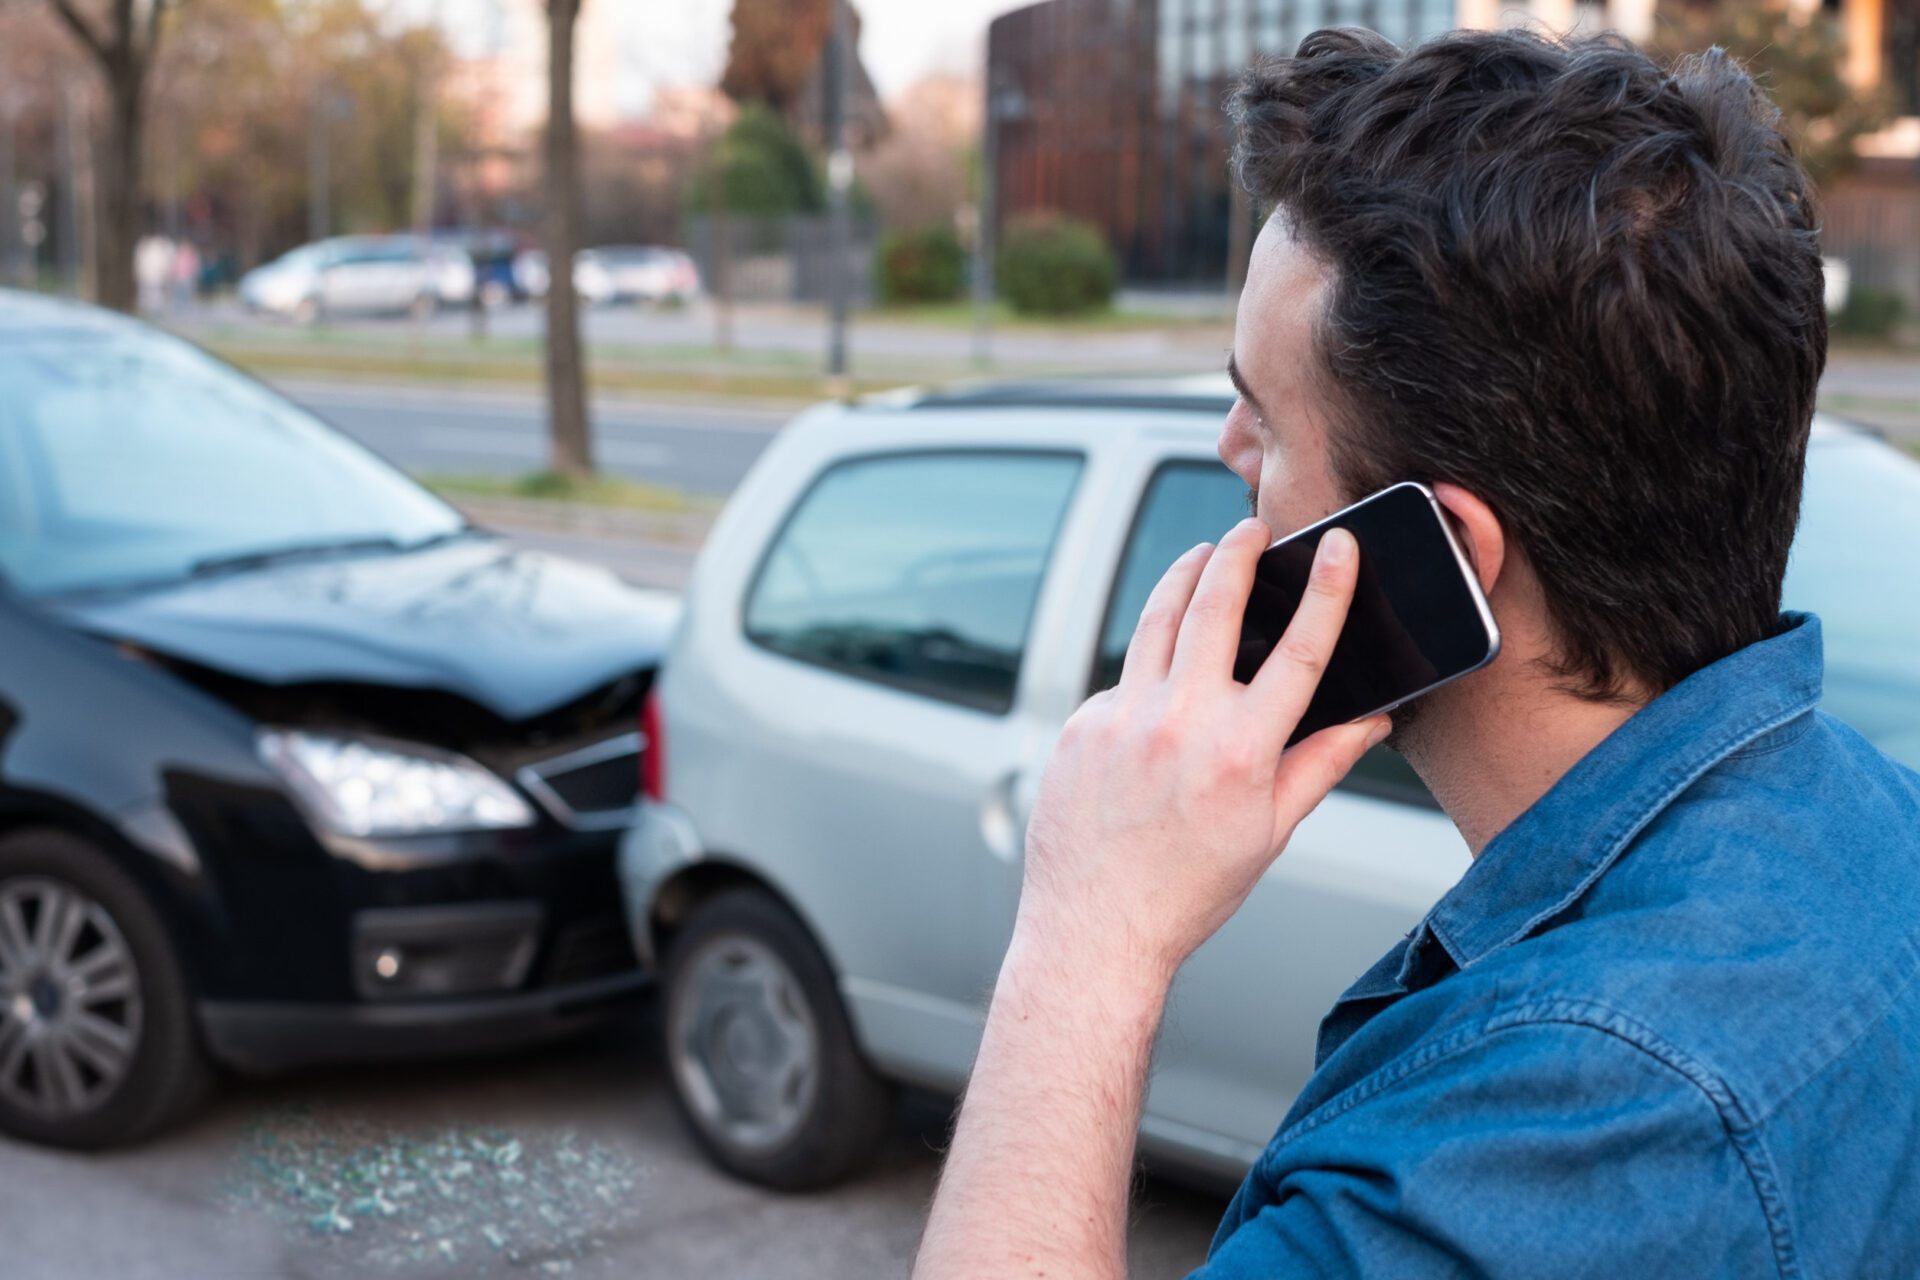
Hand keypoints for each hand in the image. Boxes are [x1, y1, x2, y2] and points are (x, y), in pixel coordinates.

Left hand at [1015, 517, 1389, 984]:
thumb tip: (1372, 718)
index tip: (1338, 546)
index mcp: (1241, 751)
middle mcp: (1180, 722)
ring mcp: (1122, 718)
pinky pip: (1122, 678)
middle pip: (1214, 605)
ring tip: (1202, 557)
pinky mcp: (1080, 725)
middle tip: (1249, 527)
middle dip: (1236, 554)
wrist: (1094, 928)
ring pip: (1156, 620)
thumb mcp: (1269, 832)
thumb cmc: (1188, 890)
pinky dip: (1147, 666)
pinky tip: (1159, 677)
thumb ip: (1320, 764)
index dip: (1326, 590)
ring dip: (1183, 578)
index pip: (1299, 649)